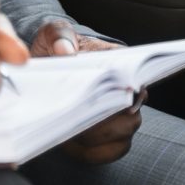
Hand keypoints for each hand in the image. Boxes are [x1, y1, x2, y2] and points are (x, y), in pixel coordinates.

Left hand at [32, 20, 143, 164]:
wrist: (49, 61)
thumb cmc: (57, 44)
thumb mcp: (53, 32)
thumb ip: (59, 36)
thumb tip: (65, 51)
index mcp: (120, 61)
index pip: (135, 79)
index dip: (122, 93)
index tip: (105, 101)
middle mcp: (127, 90)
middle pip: (130, 117)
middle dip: (102, 123)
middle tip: (75, 120)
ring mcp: (120, 115)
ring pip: (123, 137)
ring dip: (94, 139)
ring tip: (68, 131)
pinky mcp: (108, 134)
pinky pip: (110, 152)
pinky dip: (91, 152)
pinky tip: (69, 144)